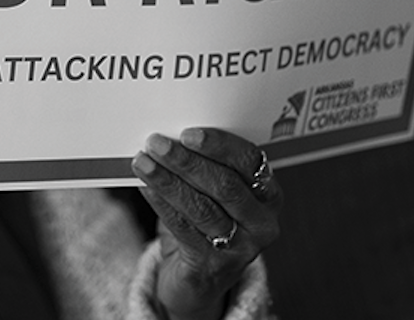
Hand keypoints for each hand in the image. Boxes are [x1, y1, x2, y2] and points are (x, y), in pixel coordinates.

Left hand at [131, 127, 282, 319]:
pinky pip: (184, 229)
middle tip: (157, 144)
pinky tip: (146, 188)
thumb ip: (207, 166)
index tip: (188, 134)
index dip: (219, 145)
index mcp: (270, 194)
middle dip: (187, 161)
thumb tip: (172, 136)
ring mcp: (241, 248)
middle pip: (225, 185)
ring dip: (168, 181)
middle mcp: (262, 223)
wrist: (201, 279)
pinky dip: (161, 204)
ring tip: (143, 163)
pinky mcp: (213, 266)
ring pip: (202, 208)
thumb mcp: (217, 194)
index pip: (250, 161)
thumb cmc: (209, 221)